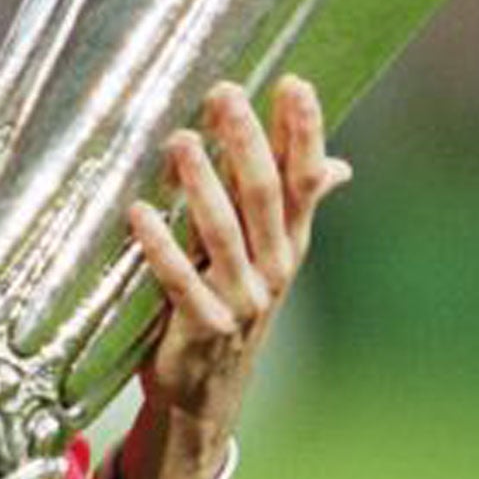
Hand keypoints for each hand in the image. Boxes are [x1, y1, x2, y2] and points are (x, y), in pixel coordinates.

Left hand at [121, 76, 351, 478]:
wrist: (207, 394)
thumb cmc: (231, 308)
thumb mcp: (267, 258)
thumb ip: (290, 207)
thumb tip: (339, 165)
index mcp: (290, 244)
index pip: (304, 179)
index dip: (303, 133)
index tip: (293, 84)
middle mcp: (273, 268)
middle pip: (263, 195)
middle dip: (246, 142)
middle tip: (225, 93)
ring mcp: (242, 299)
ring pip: (223, 233)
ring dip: (201, 184)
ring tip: (181, 140)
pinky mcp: (203, 328)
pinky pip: (179, 282)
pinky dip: (159, 247)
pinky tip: (139, 213)